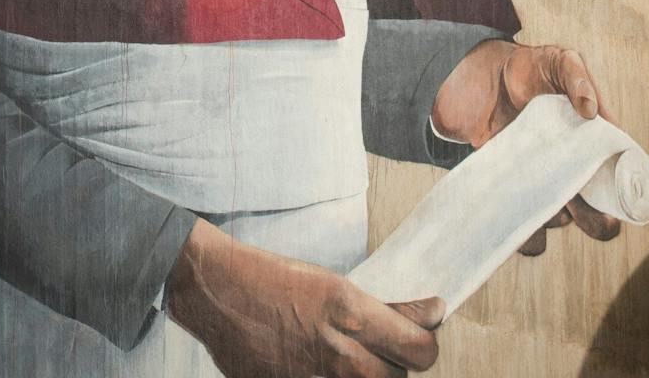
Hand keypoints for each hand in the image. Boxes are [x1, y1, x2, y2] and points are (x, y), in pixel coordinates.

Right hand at [164, 219, 443, 376]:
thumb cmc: (274, 280)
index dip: (427, 342)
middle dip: (397, 364)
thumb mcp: (335, 284)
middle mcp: (339, 353)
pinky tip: (325, 367)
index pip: (420, 349)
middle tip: (385, 348)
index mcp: (351, 313)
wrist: (219, 293)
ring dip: (369, 376)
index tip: (422, 332)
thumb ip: (382, 310)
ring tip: (354, 359)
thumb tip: (429, 314)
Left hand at [429, 39, 622, 252]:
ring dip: (561, 221)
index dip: (643, 197)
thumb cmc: (533, 67)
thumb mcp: (560, 61)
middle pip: (597, 210)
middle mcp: (573, 168)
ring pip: (561, 219)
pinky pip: (524, 224)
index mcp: (594, 142)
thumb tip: (589, 111)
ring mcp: (544, 181)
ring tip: (552, 205)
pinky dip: (526, 235)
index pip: (624, 173)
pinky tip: (520, 220)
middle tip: (608, 222)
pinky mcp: (515, 187)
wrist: (485, 76)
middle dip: (605, 223)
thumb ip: (576, 78)